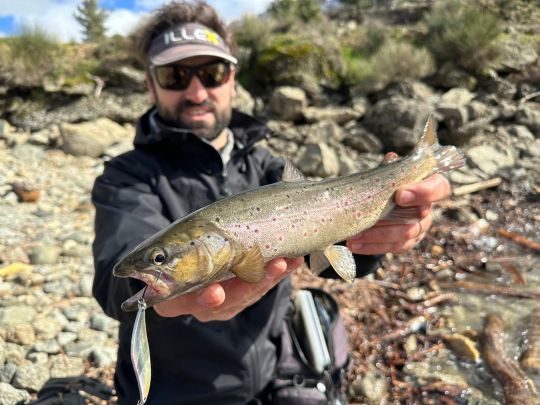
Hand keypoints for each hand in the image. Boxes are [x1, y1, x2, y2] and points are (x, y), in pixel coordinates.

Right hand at [153, 257, 303, 321]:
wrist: (178, 265)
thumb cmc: (168, 260)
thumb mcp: (161, 261)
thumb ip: (168, 261)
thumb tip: (168, 250)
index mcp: (176, 301)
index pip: (191, 303)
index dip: (205, 299)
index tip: (216, 292)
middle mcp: (203, 307)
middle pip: (231, 300)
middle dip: (254, 283)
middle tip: (274, 266)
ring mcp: (225, 304)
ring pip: (251, 293)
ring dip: (272, 276)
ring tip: (288, 260)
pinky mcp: (241, 297)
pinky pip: (261, 287)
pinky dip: (277, 274)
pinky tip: (293, 261)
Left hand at [347, 173, 449, 254]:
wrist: (379, 205)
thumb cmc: (387, 185)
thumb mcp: (388, 175)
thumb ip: (390, 170)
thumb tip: (390, 158)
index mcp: (428, 186)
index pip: (439, 188)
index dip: (423, 192)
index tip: (399, 195)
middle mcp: (428, 208)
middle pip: (420, 215)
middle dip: (393, 218)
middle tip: (370, 217)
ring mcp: (420, 227)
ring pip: (405, 234)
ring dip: (378, 235)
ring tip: (355, 234)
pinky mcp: (408, 243)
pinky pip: (394, 247)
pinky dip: (372, 246)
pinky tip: (355, 245)